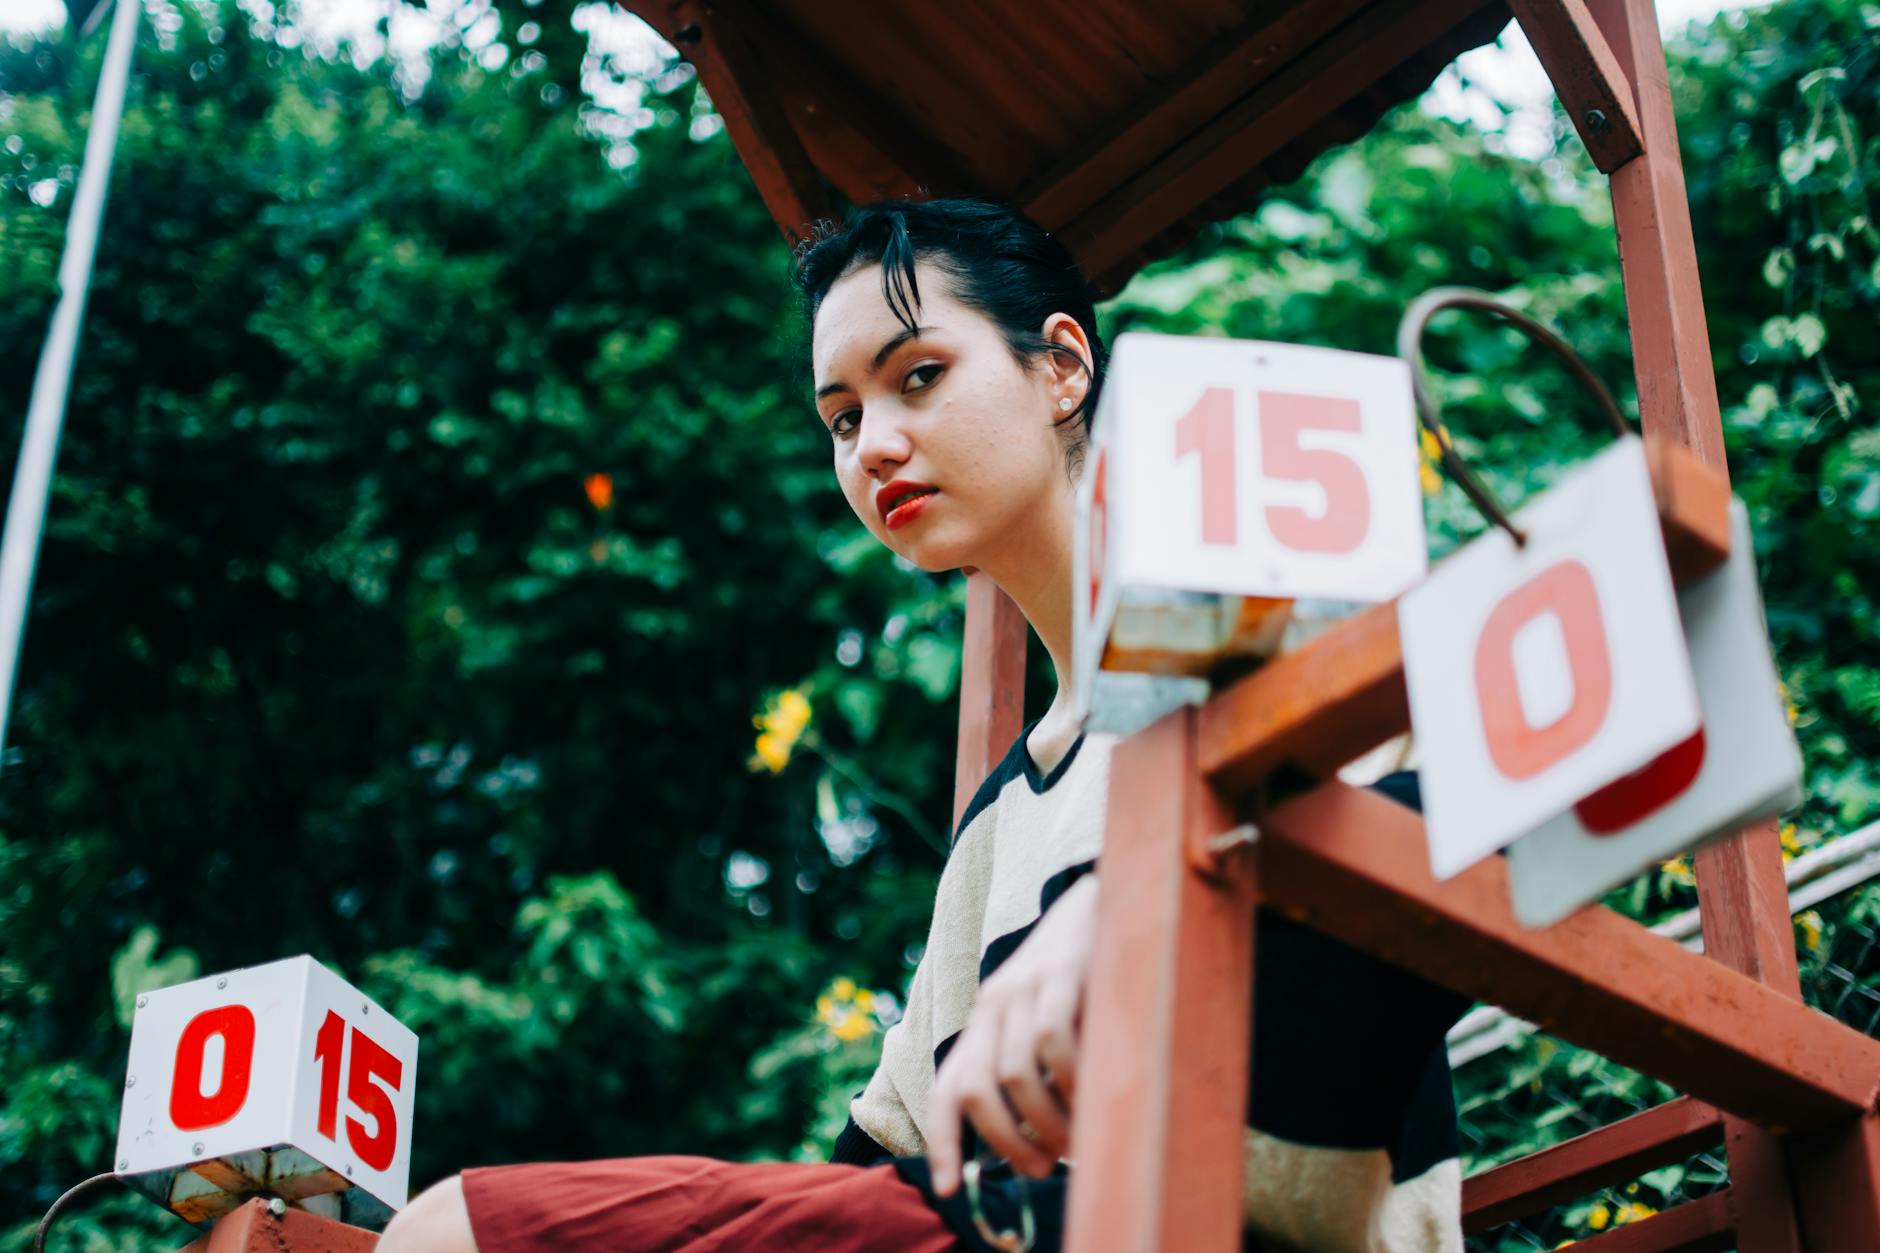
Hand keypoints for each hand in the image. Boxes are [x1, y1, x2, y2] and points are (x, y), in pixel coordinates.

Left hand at [926, 872, 1099, 1196]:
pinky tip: (1092, 1096)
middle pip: (977, 1088)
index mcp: (984, 1024)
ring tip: (1075, 1144)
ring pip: (1015, 1072)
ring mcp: (1026, 987)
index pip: (949, 1088)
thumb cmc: (1082, 981)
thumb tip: (1040, 1147)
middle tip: (1040, 1168)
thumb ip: (1036, 1072)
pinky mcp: (1063, 973)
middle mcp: (994, 1005)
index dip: (942, 1141)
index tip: (950, 1188)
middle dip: (1006, 1141)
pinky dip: (1070, 1079)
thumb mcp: (1047, 1026)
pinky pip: (1053, 1038)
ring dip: (1045, 1121)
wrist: (1109, 899)